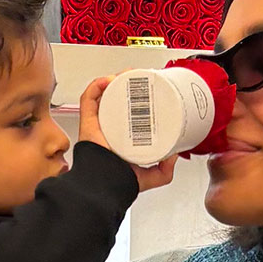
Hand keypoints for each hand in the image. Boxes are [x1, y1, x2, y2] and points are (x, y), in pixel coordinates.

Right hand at [78, 77, 176, 192]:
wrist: (105, 187)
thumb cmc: (121, 183)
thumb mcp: (153, 176)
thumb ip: (166, 169)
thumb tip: (175, 155)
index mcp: (122, 138)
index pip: (129, 113)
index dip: (138, 98)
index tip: (149, 89)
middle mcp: (109, 128)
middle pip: (116, 99)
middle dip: (128, 84)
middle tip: (140, 78)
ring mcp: (98, 123)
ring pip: (104, 95)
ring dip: (115, 80)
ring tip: (127, 75)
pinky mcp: (87, 121)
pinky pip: (88, 98)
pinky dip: (97, 86)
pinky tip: (109, 80)